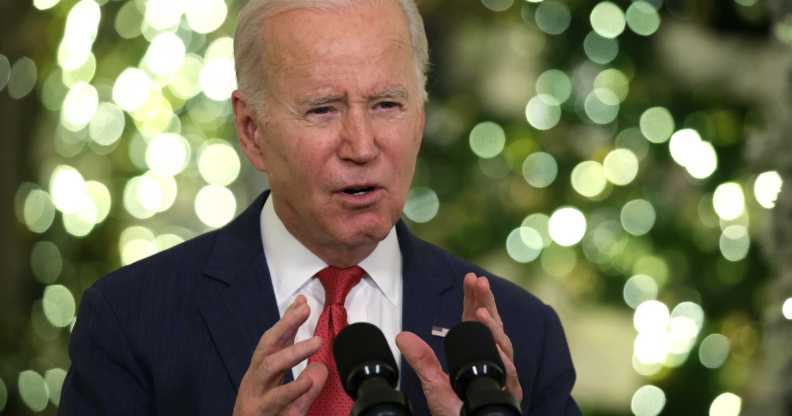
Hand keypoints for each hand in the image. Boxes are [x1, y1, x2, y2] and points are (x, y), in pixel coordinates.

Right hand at [233, 295, 327, 415]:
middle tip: (305, 311)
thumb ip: (292, 354)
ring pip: (270, 368)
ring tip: (315, 342)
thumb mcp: (278, 380)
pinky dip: (294, 390)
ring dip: (293, 352)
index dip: (287, 320)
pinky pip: (279, 400)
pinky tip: (308, 380)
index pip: (273, 339)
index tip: (303, 303)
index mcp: (260, 370)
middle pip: (267, 346)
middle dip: (284, 326)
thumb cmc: (263, 408)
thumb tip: (311, 336)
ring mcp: (257, 396)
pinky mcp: (263, 414)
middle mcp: (256, 379)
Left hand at [396, 273, 522, 415]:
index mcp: (477, 351)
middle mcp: (493, 359)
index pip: (477, 319)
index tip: (471, 278)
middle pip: (493, 324)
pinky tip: (495, 344)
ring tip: (481, 311)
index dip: (475, 298)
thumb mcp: (434, 383)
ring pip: (504, 345)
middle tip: (480, 282)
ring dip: (493, 327)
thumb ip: (421, 360)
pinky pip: (509, 371)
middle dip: (487, 302)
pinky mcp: (509, 390)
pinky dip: (502, 356)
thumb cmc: (456, 411)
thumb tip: (402, 336)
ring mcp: (503, 374)